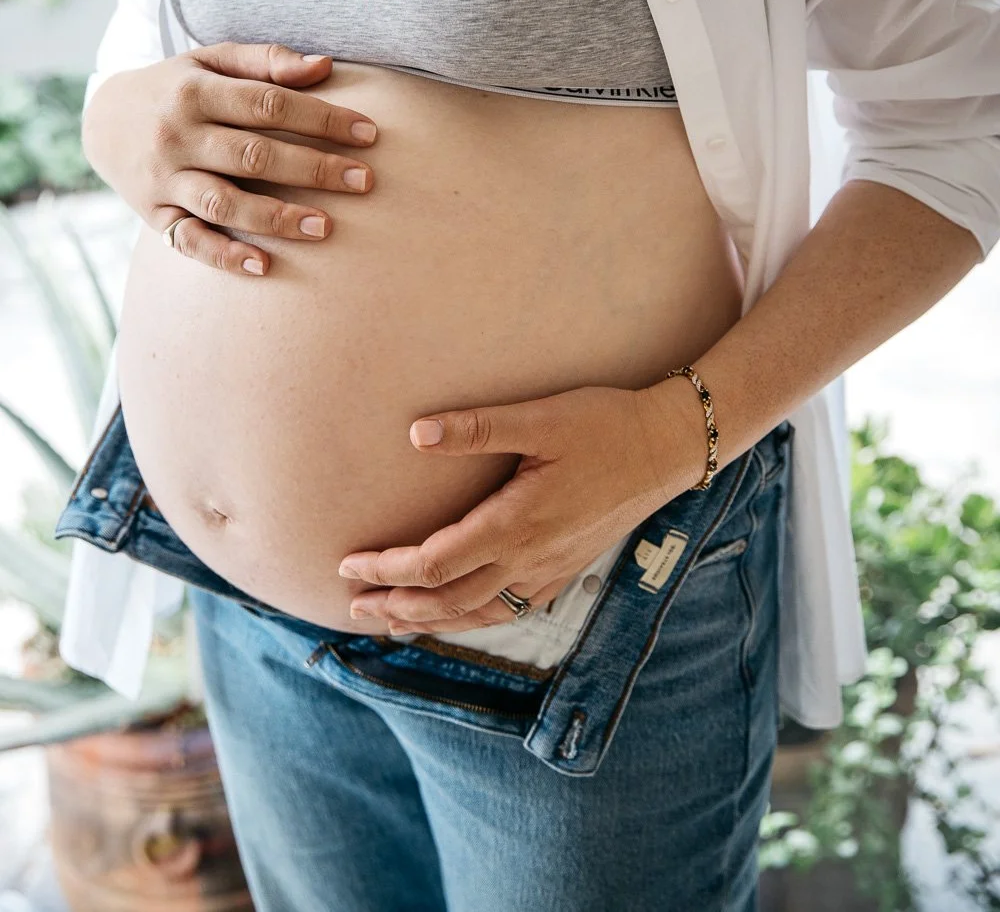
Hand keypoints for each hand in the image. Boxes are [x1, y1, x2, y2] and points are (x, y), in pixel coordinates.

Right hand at [81, 42, 379, 276]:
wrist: (101, 120)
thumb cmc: (176, 87)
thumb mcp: (211, 60)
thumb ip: (266, 61)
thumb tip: (324, 66)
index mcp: (197, 91)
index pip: (269, 104)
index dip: (321, 118)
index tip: (368, 133)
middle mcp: (179, 135)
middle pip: (254, 154)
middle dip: (313, 168)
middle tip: (365, 181)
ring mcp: (165, 178)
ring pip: (225, 202)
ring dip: (276, 217)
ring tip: (325, 228)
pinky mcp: (154, 215)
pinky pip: (190, 240)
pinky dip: (225, 256)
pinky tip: (263, 266)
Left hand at [337, 382, 704, 633]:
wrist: (668, 448)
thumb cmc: (604, 424)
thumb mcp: (540, 417)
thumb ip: (477, 428)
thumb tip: (416, 434)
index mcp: (515, 523)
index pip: (434, 564)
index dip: (386, 570)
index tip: (348, 564)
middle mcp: (530, 559)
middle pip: (448, 602)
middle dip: (395, 607)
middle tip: (352, 606)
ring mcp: (551, 571)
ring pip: (478, 614)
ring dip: (429, 621)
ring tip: (391, 622)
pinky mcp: (567, 570)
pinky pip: (509, 610)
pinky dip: (472, 620)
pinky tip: (458, 615)